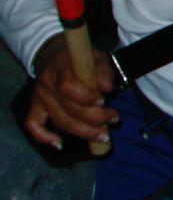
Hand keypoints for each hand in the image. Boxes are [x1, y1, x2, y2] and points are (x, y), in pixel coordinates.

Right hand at [25, 33, 116, 148]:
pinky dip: (44, 137)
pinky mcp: (35, 107)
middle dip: (94, 119)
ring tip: (103, 135)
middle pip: (67, 109)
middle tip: (113, 121)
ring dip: (83, 132)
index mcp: (61, 68)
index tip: (104, 101)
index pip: (68, 87)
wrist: (54, 54)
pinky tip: (60, 144)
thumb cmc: (80, 59)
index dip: (86, 98)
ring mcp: (40, 97)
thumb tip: (107, 87)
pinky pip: (33, 125)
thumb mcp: (96, 57)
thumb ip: (103, 71)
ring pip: (59, 120)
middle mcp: (47, 84)